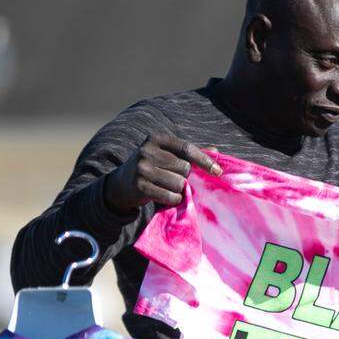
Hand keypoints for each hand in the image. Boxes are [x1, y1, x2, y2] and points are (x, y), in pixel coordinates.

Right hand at [103, 132, 222, 212]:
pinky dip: (173, 199)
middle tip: (176, 180)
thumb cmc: (152, 168)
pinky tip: (166, 197)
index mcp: (156, 139)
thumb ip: (189, 153)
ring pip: (179, 183)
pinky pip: (170, 196)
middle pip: (184, 168)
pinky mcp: (140, 186)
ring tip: (169, 188)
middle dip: (186, 178)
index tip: (217, 172)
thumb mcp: (167, 155)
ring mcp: (142, 168)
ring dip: (180, 190)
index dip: (204, 160)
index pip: (186, 148)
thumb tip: (216, 151)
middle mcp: (147, 151)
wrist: (121, 184)